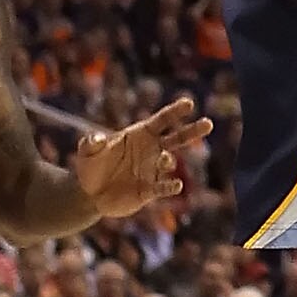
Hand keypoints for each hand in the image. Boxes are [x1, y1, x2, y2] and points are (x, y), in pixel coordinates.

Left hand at [72, 96, 206, 218]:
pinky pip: (163, 187)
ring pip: (169, 162)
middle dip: (192, 130)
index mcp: (141, 135)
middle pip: (177, 138)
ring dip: (168, 160)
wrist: (90, 193)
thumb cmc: (91, 166)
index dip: (175, 112)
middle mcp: (151, 150)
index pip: (162, 120)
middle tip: (208, 123)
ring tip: (164, 160)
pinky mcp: (149, 190)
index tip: (189, 103)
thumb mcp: (87, 152)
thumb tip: (95, 138)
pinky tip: (175, 185)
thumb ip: (91, 143)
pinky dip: (170, 186)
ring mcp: (152, 170)